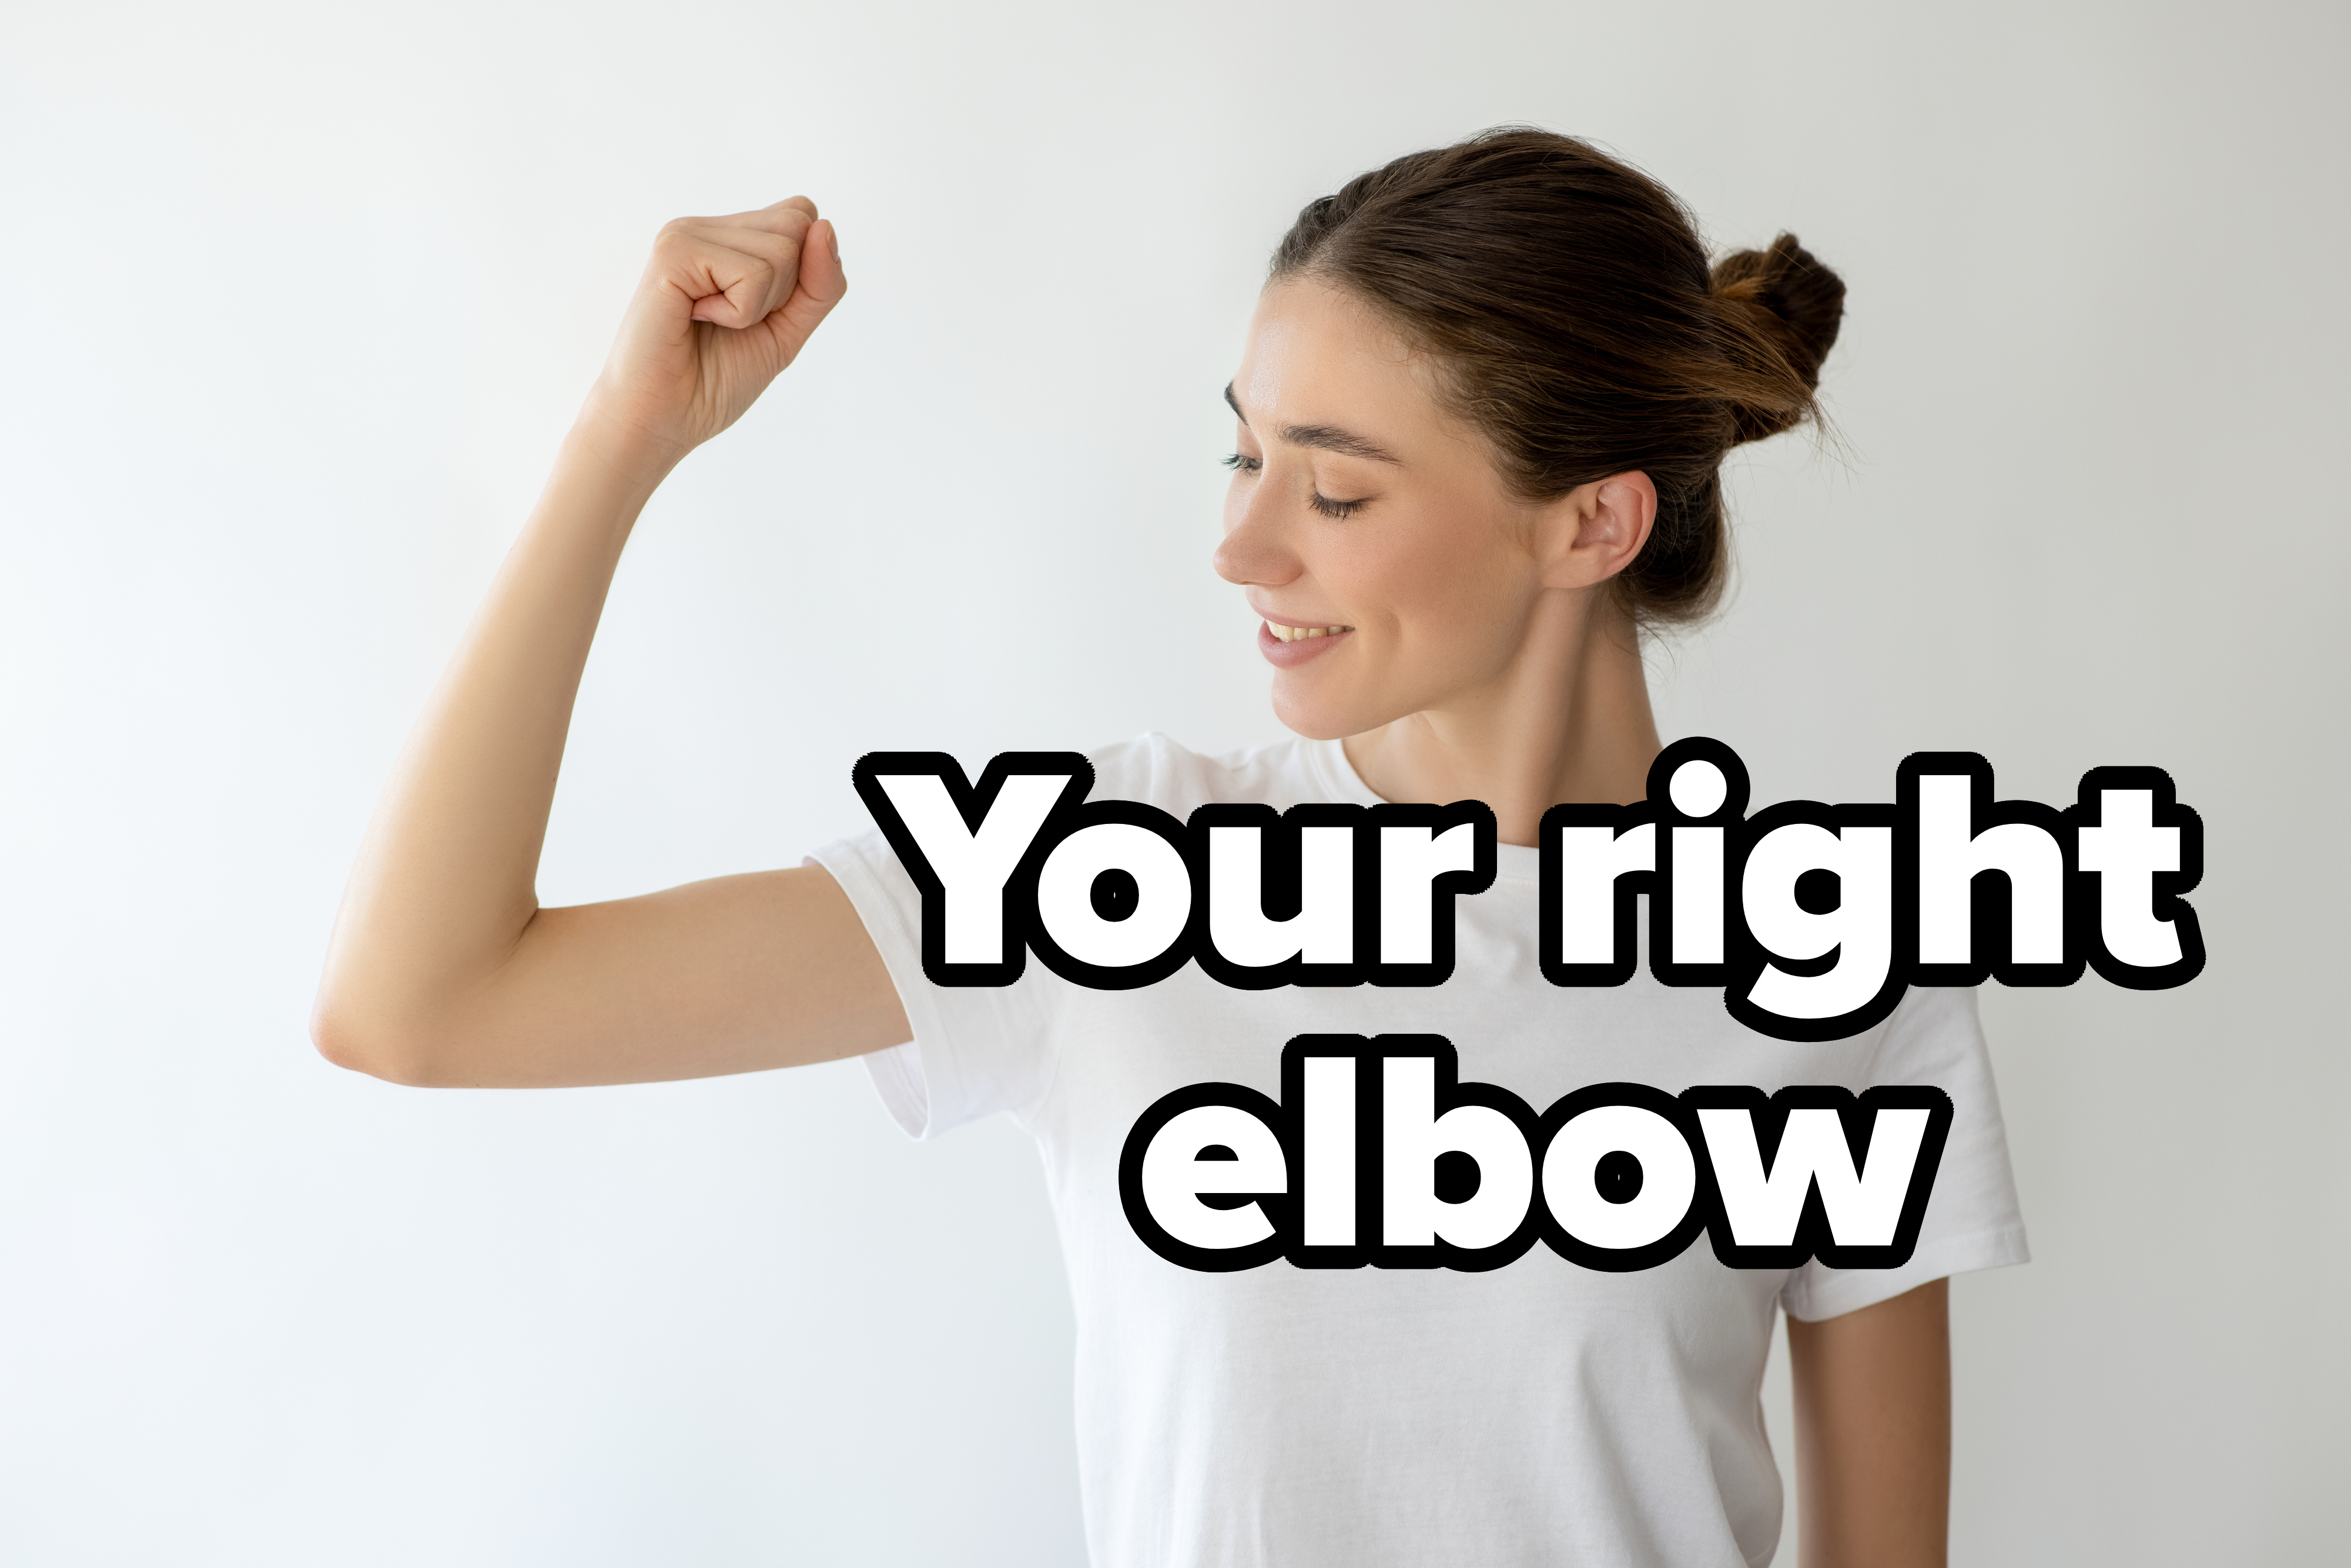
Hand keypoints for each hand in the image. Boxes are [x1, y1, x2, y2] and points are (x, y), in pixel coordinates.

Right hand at [577, 197, 845, 477]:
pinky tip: (698, 319)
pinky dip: (739, 312)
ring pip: (781, 250)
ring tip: (712, 322)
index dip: (803, 273)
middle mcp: (708, 227)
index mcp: (730, 238)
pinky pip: (752, 273)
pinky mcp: (673, 251)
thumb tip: (825, 227)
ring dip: (759, 306)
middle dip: (785, 289)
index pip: (803, 216)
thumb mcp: (789, 329)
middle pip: (799, 225)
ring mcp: (686, 234)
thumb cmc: (715, 379)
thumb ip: (820, 284)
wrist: (664, 419)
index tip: (757, 312)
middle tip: (732, 320)